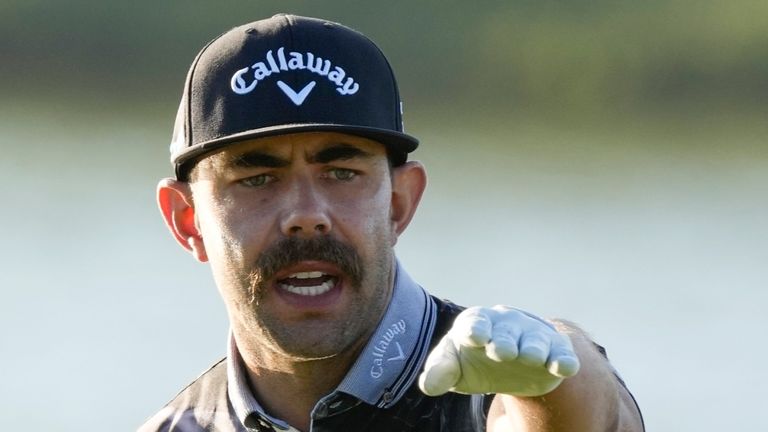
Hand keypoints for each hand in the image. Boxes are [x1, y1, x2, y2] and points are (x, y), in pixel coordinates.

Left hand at [418, 305, 579, 396]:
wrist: (512, 360)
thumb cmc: (475, 358)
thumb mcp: (454, 364)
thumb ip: (440, 371)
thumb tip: (427, 386)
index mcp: (478, 323)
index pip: (475, 323)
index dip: (475, 329)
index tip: (474, 337)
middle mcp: (507, 324)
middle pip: (506, 331)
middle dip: (503, 340)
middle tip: (502, 351)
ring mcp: (533, 335)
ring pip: (534, 340)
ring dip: (533, 348)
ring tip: (530, 357)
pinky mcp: (556, 350)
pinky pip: (561, 354)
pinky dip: (564, 360)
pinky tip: (565, 368)